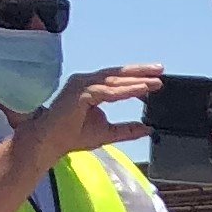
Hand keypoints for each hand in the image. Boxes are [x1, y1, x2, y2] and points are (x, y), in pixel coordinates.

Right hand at [30, 66, 160, 169]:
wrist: (51, 142)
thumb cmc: (73, 135)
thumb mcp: (108, 133)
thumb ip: (127, 130)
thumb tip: (147, 128)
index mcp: (93, 88)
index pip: (118, 80)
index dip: (137, 78)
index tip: (156, 79)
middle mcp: (87, 82)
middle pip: (118, 74)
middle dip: (140, 71)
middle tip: (160, 70)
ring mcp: (82, 84)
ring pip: (114, 80)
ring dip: (136, 80)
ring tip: (155, 81)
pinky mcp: (80, 93)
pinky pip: (108, 91)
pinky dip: (126, 90)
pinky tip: (141, 90)